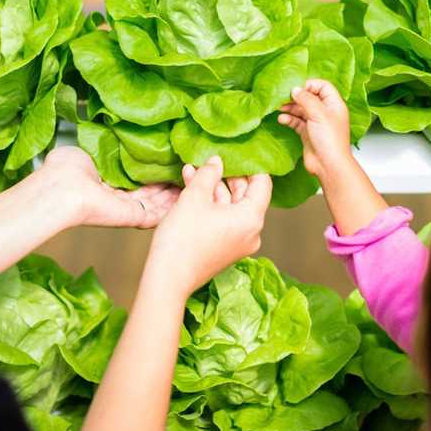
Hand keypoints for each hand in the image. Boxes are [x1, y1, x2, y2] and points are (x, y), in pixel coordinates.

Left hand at [39, 146, 179, 228]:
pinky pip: (157, 213)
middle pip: (149, 193)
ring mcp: (125, 210)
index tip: (168, 159)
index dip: (152, 171)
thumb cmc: (64, 170)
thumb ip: (101, 147)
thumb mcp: (84, 151)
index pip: (135, 180)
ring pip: (157, 203)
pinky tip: (186, 193)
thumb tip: (110, 134)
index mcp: (104, 183)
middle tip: (186, 168)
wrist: (60, 189)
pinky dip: (172, 205)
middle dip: (168, 182)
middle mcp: (116, 198)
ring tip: (192, 178)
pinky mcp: (132, 217)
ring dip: (174, 193)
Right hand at [149, 155, 271, 294]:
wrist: (168, 278)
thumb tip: (217, 161)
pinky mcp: (226, 249)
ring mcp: (239, 242)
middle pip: (246, 195)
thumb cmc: (183, 238)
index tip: (237, 152)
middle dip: (226, 176)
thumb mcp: (194, 197)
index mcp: (252, 218)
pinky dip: (211, 205)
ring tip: (194, 171)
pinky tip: (192, 189)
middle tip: (211, 160)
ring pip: (231, 207)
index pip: (262, 184)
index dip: (250, 165)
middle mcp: (252, 232)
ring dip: (213, 189)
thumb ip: (208, 174)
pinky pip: (224, 220)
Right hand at [278, 79, 352, 180]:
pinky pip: (296, 122)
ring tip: (280, 107)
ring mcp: (316, 123)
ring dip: (290, 107)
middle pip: (309, 97)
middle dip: (296, 96)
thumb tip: (295, 89)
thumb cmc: (330, 140)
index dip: (310, 85)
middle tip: (284, 96)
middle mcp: (326, 112)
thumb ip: (306, 99)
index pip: (322, 86)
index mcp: (334, 104)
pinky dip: (289, 119)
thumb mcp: (319, 114)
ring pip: (301, 110)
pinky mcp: (307, 133)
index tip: (297, 88)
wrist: (328, 165)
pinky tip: (282, 119)